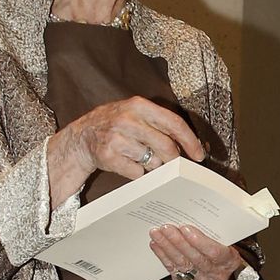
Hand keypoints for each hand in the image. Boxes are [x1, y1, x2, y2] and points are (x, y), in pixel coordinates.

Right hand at [48, 94, 203, 206]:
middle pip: (166, 146)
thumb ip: (159, 124)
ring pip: (152, 161)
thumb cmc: (114, 125)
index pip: (173, 123)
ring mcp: (116, 138)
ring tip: (144, 160)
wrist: (81, 137)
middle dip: (175, 159)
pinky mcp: (108, 156)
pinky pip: (137, 172)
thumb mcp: (134, 114)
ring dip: (154, 166)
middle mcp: (127, 119)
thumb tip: (189, 145)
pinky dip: (139, 173)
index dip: (190, 141)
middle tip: (175, 165)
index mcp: (138, 105)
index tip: (199, 155)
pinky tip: (130, 164)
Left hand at [148, 222, 243, 279]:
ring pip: (181, 263)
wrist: (224, 277)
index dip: (199, 241)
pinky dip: (163, 256)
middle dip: (178, 241)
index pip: (214, 252)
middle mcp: (214, 273)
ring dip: (166, 247)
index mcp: (228, 261)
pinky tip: (155, 244)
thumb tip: (193, 217)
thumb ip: (214, 235)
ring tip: (156, 233)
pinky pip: (172, 269)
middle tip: (166, 227)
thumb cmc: (224, 254)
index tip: (185, 228)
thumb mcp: (227, 244)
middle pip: (194, 258)